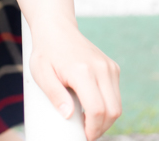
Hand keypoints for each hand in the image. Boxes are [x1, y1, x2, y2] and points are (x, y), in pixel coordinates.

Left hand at [7, 0, 120, 140]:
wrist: (56, 28)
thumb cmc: (46, 52)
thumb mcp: (41, 73)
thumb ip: (54, 94)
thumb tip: (68, 115)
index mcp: (83, 71)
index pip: (97, 110)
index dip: (93, 129)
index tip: (84, 136)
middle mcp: (100, 68)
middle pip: (112, 111)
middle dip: (101, 128)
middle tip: (86, 132)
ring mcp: (108, 66)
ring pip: (117, 105)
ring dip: (106, 119)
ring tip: (88, 121)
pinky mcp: (112, 66)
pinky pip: (116, 94)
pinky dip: (108, 105)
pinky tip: (92, 106)